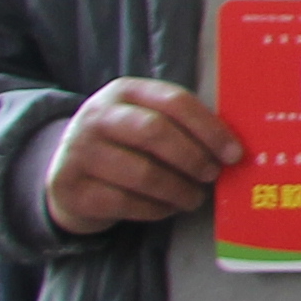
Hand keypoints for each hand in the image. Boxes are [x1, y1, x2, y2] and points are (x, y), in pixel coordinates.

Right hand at [41, 76, 239, 231]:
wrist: (67, 175)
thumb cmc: (125, 146)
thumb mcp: (145, 122)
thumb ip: (181, 126)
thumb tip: (232, 149)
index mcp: (124, 92)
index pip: (175, 101)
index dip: (209, 128)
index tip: (234, 153)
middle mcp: (97, 117)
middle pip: (155, 132)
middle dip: (193, 157)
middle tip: (212, 175)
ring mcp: (78, 152)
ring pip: (142, 173)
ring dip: (178, 190)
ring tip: (194, 198)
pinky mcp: (71, 188)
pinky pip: (125, 202)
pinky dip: (155, 209)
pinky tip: (167, 208)